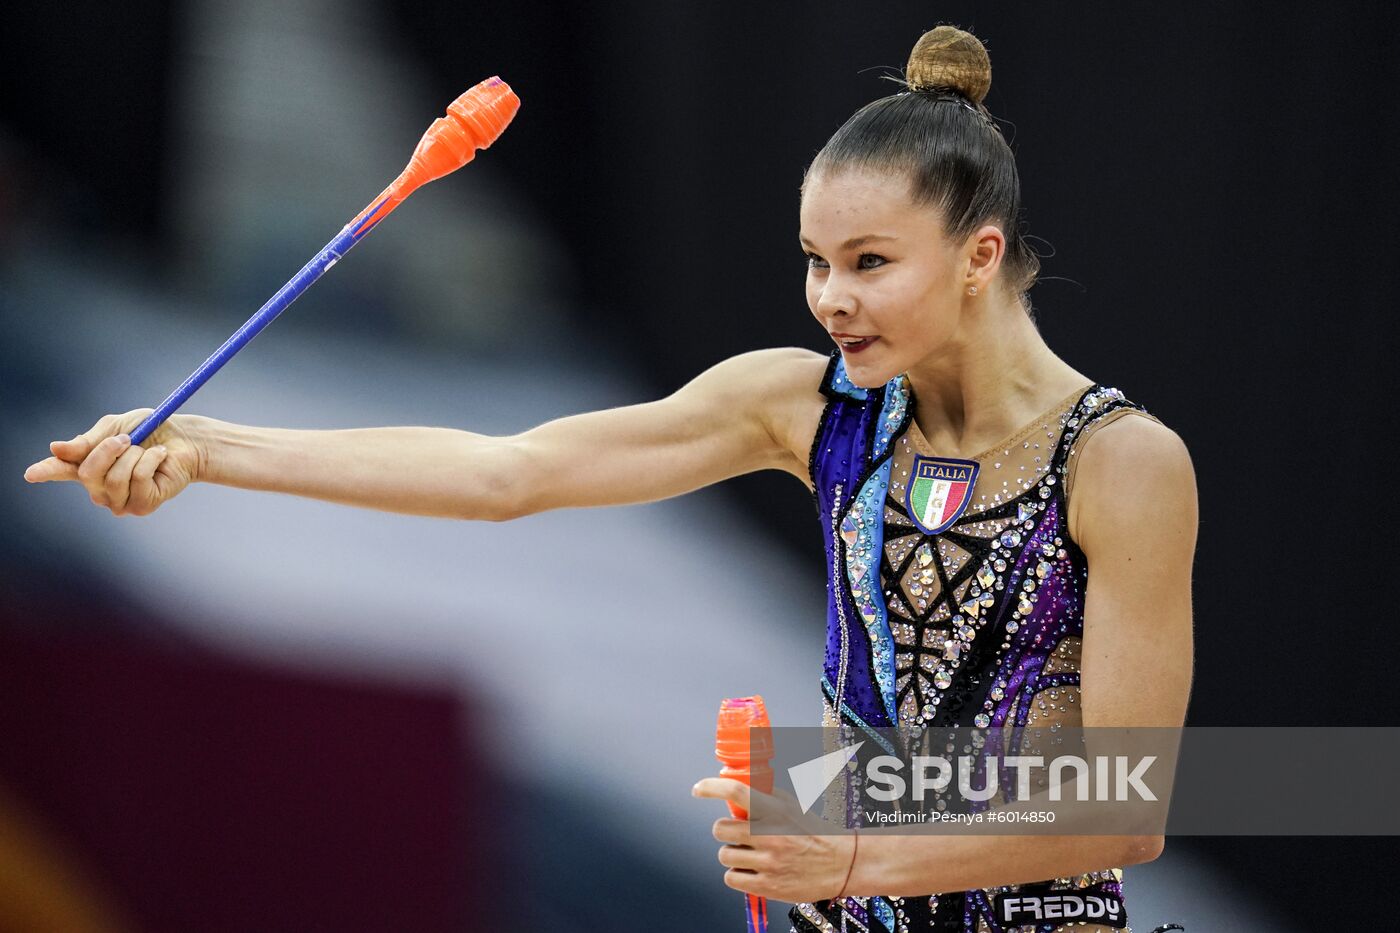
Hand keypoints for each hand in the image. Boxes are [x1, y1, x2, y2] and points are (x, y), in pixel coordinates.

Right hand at [24, 410, 206, 516]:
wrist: (186, 440)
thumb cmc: (150, 431)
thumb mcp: (116, 427)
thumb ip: (89, 440)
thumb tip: (56, 449)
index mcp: (88, 465)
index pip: (60, 471)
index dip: (46, 471)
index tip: (31, 473)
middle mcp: (100, 488)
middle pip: (89, 474)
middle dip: (109, 450)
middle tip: (127, 439)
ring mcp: (120, 501)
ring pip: (115, 479)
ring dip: (134, 456)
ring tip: (148, 451)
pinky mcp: (142, 506)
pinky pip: (139, 479)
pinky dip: (151, 462)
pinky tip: (161, 458)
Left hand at [692, 776, 856, 902]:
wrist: (840, 864)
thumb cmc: (813, 831)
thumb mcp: (792, 804)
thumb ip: (763, 792)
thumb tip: (729, 780)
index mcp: (776, 811)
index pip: (736, 792)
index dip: (712, 788)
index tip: (699, 789)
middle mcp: (770, 835)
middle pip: (720, 829)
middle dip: (726, 830)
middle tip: (740, 833)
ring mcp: (768, 863)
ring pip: (724, 855)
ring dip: (732, 853)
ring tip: (751, 854)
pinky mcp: (767, 886)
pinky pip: (731, 878)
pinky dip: (737, 874)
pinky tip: (752, 869)